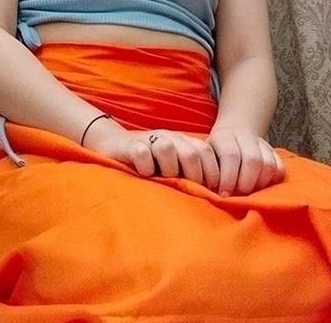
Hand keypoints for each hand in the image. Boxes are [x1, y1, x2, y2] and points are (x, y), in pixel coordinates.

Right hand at [86, 127, 220, 189]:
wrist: (114, 144)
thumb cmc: (147, 160)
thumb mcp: (172, 164)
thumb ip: (190, 170)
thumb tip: (216, 192)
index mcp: (182, 141)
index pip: (206, 151)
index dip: (213, 173)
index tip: (213, 192)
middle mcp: (169, 137)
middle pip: (191, 153)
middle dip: (193, 177)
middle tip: (186, 189)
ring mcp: (150, 139)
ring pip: (168, 150)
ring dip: (167, 170)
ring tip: (161, 178)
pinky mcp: (131, 145)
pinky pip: (143, 154)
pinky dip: (144, 167)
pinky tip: (142, 173)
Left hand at [205, 126, 284, 195]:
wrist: (233, 132)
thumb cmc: (213, 152)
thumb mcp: (205, 156)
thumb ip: (207, 170)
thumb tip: (206, 192)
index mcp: (224, 137)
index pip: (231, 156)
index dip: (228, 178)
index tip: (224, 194)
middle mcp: (244, 137)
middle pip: (252, 160)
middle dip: (246, 183)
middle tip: (238, 195)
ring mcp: (261, 143)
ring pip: (268, 164)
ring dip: (259, 184)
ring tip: (249, 193)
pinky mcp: (273, 151)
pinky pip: (279, 167)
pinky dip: (272, 180)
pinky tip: (261, 187)